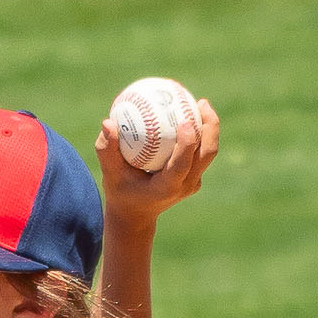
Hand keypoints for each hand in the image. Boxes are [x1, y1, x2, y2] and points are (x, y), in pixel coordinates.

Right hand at [95, 97, 219, 231]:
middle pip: (206, 155)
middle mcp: (184, 186)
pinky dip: (201, 133)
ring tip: (201, 104)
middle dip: (210, 127)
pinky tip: (190, 113)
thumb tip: (107, 122)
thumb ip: (107, 150)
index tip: (185, 121)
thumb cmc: (121, 191)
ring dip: (210, 127)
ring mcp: (192, 183)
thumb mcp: (109, 173)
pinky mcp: (193, 178)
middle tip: (201, 103)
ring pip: (209, 152)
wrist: (136, 214)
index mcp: (166, 188)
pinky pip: (202, 152)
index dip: (187, 144)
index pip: (182, 165)